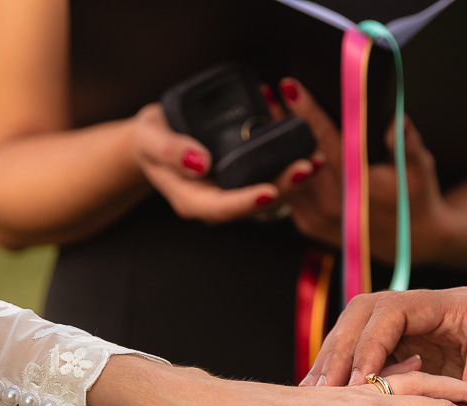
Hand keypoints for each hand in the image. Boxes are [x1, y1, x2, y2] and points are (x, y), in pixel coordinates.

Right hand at [129, 103, 313, 222]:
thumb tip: (200, 161)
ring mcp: (231, 192)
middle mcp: (216, 202)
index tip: (269, 191)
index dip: (246, 201)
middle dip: (282, 188)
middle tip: (306, 168)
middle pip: (253, 204)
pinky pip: (269, 177)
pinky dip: (289, 166)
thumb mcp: (149, 137)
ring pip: (268, 194)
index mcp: (191, 199)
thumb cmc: (151, 137)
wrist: (156, 137)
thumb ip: (169, 150)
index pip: (221, 207)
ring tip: (317, 160)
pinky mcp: (243, 179)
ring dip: (294, 180)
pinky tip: (310, 151)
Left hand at [276, 78, 452, 262]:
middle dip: (282, 122)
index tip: (291, 87)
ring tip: (266, 110)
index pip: (328, 142)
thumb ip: (406, 143)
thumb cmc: (414, 198)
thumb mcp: (420, 168)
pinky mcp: (308, 224)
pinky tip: (274, 143)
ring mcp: (318, 218)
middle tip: (267, 92)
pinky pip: (286, 191)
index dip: (308, 112)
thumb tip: (395, 120)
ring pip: (285, 174)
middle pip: (298, 155)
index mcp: (361, 188)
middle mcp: (335, 205)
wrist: (408, 240)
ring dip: (274, 143)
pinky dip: (278, 166)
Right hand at [301, 287, 466, 402]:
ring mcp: (428, 324)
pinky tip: (334, 402)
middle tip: (316, 391)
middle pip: (367, 312)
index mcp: (461, 309)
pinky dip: (353, 372)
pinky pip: (376, 349)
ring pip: (364, 328)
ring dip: (339, 360)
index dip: (363, 347)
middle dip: (339, 350)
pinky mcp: (422, 345)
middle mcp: (440, 308)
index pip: (391, 310)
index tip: (348, 389)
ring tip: (315, 397)